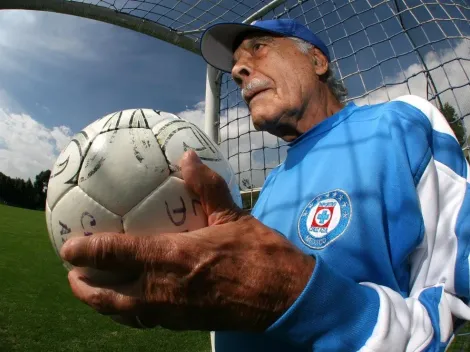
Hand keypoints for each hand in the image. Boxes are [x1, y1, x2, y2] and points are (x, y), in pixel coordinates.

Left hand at [60, 150, 314, 330]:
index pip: (116, 254)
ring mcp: (171, 311)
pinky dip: (126, 313)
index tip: (67, 247)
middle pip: (108, 294)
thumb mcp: (231, 215)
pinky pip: (143, 321)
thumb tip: (187, 157)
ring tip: (89, 291)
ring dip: (100, 302)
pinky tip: (127, 304)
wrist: (282, 296)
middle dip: (83, 285)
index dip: (86, 251)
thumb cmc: (258, 254)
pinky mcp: (182, 322)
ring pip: (122, 312)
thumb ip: (205, 185)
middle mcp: (164, 289)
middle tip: (72, 272)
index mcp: (172, 257)